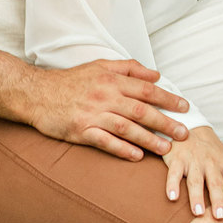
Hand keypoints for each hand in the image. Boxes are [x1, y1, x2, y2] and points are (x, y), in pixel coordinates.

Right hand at [26, 59, 190, 160]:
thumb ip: (129, 68)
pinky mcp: (80, 131)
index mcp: (111, 79)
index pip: (146, 89)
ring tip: (167, 148)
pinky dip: (121, 149)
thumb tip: (156, 75)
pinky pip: (104, 141)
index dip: (168, 98)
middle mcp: (104, 96)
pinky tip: (137, 156)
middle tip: (184, 133)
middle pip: (141, 110)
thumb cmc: (70, 81)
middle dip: (165, 122)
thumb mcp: (100, 66)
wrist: (36, 93)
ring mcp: (92, 114)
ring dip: (148, 139)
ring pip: (126, 128)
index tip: (185, 107)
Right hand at [164, 126, 222, 222]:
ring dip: (197, 197)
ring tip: (198, 213)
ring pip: (196, 180)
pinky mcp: (176, 158)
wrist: (190, 124)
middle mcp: (211, 164)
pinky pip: (174, 173)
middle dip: (219, 200)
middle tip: (220, 217)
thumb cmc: (209, 152)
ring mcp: (194, 161)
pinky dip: (172, 185)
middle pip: (217, 184)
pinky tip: (172, 198)